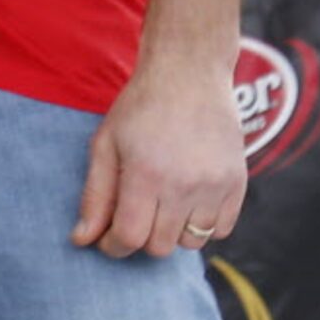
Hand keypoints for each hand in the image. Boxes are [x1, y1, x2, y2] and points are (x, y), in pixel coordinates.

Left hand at [70, 54, 244, 259]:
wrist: (189, 73)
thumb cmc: (140, 107)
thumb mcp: (106, 143)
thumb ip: (95, 195)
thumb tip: (82, 240)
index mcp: (145, 173)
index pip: (129, 237)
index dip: (113, 245)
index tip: (107, 237)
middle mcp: (183, 185)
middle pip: (160, 247)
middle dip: (141, 237)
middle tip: (135, 213)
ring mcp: (214, 186)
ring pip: (191, 243)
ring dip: (172, 231)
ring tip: (163, 200)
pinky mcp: (237, 184)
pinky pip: (221, 231)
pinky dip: (203, 224)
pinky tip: (189, 198)